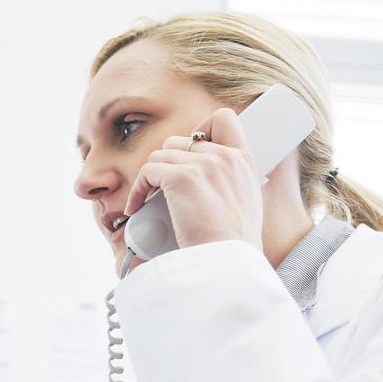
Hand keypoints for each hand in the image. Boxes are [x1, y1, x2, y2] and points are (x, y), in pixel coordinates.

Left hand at [122, 107, 262, 252]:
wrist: (229, 262)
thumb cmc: (233, 245)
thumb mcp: (245, 205)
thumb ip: (229, 184)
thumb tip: (208, 187)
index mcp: (243, 160)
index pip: (223, 119)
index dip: (200, 130)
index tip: (188, 156)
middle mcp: (225, 156)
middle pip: (179, 141)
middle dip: (166, 164)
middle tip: (161, 189)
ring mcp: (203, 165)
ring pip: (159, 155)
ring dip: (149, 178)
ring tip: (147, 202)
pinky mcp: (181, 178)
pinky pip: (147, 171)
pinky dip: (137, 191)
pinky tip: (137, 208)